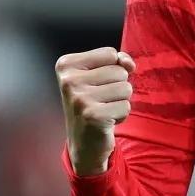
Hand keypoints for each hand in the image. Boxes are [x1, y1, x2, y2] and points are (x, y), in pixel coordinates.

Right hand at [55, 47, 135, 175]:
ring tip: (104, 109)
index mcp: (66, 65)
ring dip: (120, 101)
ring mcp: (79, 99)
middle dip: (117, 86)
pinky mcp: (92, 116)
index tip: (96, 84)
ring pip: (125, 88)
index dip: (112, 69)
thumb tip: (128, 63)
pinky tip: (106, 120)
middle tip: (100, 100)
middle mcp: (69, 80)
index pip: (110, 53)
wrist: (84, 142)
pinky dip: (121, 115)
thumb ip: (117, 61)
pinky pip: (126, 106)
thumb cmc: (94, 103)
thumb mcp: (100, 75)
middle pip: (119, 71)